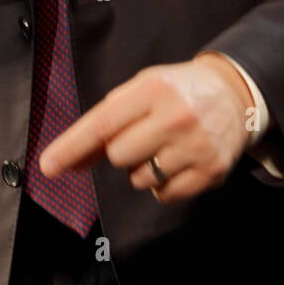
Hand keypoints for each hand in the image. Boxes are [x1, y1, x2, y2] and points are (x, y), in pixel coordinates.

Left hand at [38, 55, 254, 202]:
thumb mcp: (144, 89)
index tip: (48, 167)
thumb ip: (109, 119)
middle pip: (119, 157)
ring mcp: (196, 146)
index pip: (103, 123)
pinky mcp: (211, 172)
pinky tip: (179, 160)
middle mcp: (175, 117)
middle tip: (143, 134)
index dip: (72, 146)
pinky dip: (164, 184)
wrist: (235, 94)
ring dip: (144, 168)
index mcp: (153, 89)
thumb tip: (70, 161)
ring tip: (165, 145)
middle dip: (122, 151)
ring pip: (140, 180)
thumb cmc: (178, 91)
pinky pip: (164, 196)